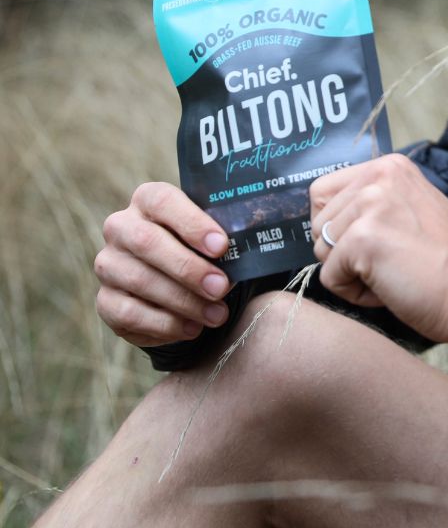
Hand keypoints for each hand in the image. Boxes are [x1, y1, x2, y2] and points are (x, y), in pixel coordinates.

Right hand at [94, 182, 233, 346]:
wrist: (174, 278)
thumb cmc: (201, 247)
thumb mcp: (214, 232)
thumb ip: (229, 231)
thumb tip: (262, 231)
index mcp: (148, 199)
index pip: (164, 202)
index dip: (192, 224)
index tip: (221, 246)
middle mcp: (121, 227)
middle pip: (148, 243)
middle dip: (189, 269)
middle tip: (221, 287)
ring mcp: (109, 264)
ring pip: (140, 281)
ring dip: (183, 301)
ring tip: (216, 315)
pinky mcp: (105, 299)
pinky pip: (130, 314)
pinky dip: (165, 324)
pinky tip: (192, 328)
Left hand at [310, 154, 447, 343]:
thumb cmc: (446, 260)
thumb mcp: (413, 207)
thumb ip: (375, 201)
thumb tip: (330, 217)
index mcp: (389, 166)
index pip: (323, 193)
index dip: (338, 227)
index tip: (375, 241)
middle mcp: (378, 176)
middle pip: (318, 223)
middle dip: (343, 252)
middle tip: (389, 261)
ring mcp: (371, 205)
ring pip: (321, 250)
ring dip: (350, 273)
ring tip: (392, 272)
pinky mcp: (364, 238)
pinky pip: (329, 278)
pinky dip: (354, 294)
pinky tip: (390, 287)